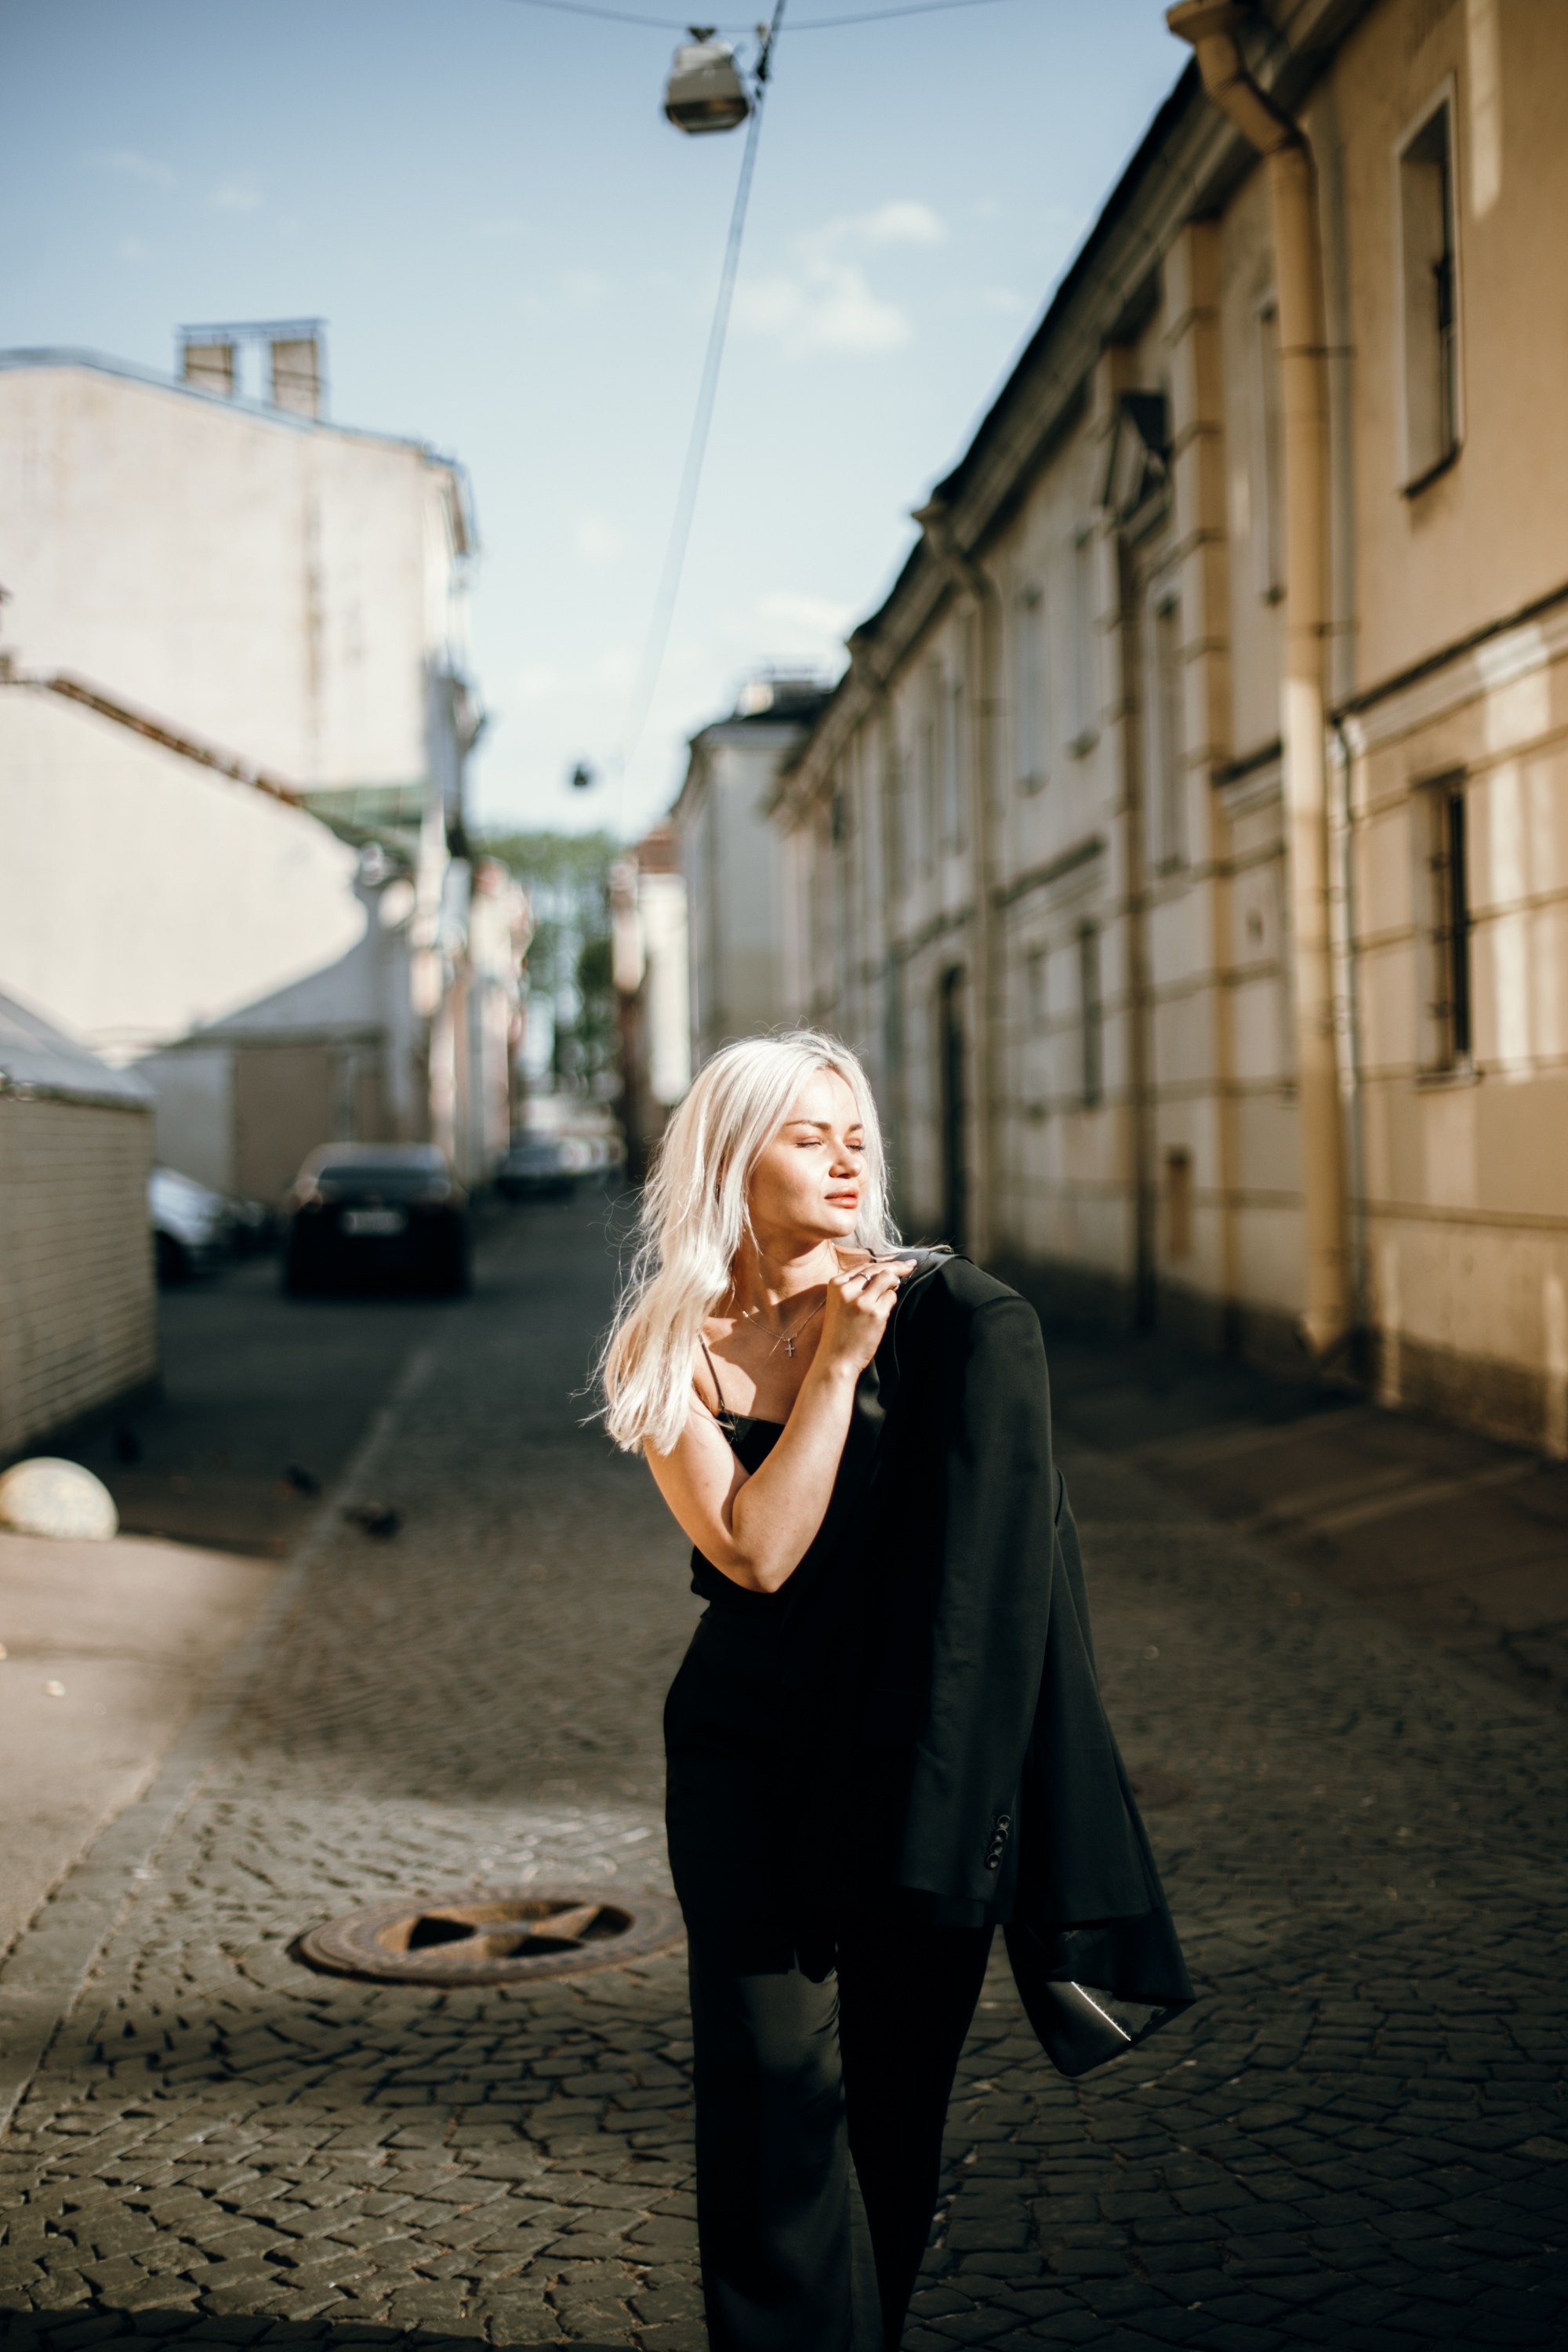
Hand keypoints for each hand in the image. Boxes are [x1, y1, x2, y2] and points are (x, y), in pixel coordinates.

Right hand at [815, 1257, 917, 1378]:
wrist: (835, 1359)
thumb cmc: (840, 1333)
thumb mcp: (839, 1303)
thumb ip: (855, 1287)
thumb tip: (884, 1273)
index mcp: (836, 1284)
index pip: (864, 1267)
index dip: (883, 1264)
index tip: (899, 1263)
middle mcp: (847, 1289)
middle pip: (878, 1269)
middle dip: (897, 1266)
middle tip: (910, 1266)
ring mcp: (862, 1300)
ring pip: (887, 1278)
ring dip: (893, 1286)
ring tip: (886, 1300)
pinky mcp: (875, 1313)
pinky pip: (892, 1297)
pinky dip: (891, 1303)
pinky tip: (882, 1314)